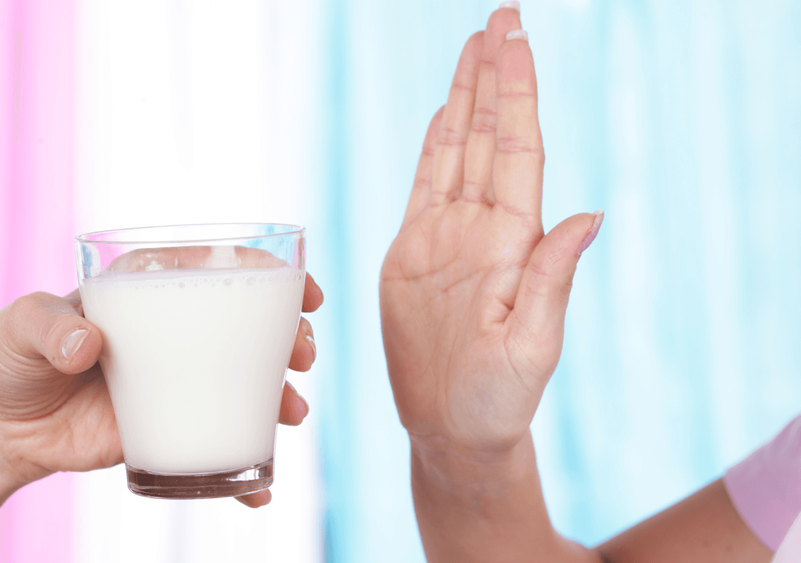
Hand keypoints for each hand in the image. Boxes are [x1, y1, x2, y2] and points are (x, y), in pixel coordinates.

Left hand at [0, 273, 322, 507]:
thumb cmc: (9, 356)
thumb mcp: (21, 326)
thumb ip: (49, 327)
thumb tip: (87, 343)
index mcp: (147, 289)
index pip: (217, 270)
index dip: (270, 276)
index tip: (304, 295)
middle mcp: (171, 333)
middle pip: (246, 327)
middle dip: (288, 337)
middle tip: (302, 355)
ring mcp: (173, 383)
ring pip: (242, 384)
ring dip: (279, 395)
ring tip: (292, 412)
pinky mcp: (166, 427)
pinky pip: (214, 442)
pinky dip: (242, 470)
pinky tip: (260, 490)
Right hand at [380, 8, 601, 459]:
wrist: (451, 428)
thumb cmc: (496, 400)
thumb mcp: (531, 347)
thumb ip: (551, 278)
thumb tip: (589, 214)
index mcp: (512, 244)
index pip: (517, 150)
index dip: (516, 93)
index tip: (516, 40)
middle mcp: (481, 230)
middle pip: (489, 135)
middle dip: (495, 75)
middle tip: (501, 17)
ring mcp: (443, 238)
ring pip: (457, 150)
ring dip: (466, 97)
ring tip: (476, 46)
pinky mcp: (410, 253)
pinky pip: (423, 185)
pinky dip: (434, 144)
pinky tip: (446, 113)